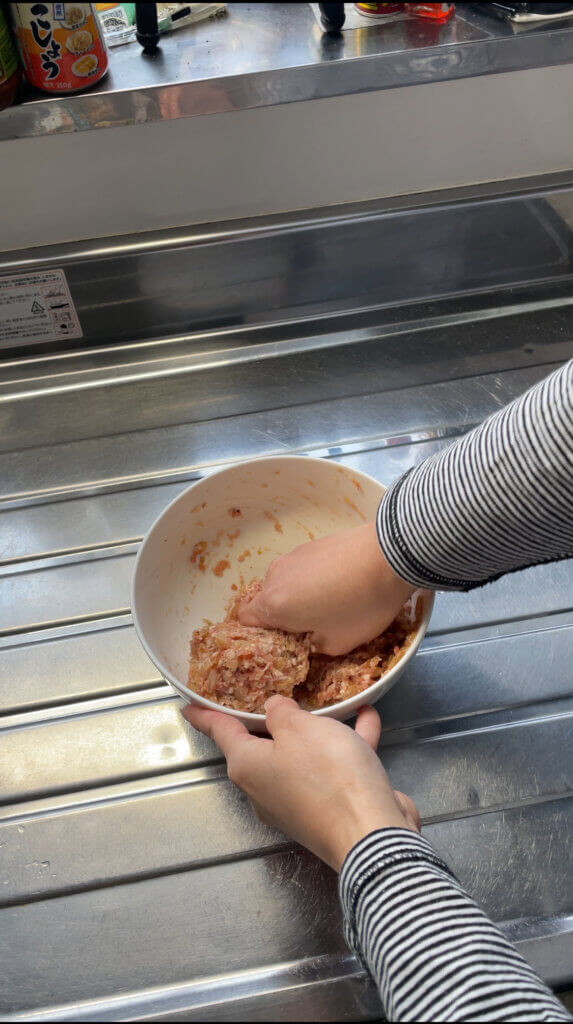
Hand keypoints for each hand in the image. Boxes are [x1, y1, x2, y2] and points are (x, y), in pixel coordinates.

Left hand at [182, 696, 419, 871]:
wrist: (372, 834)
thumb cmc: (327, 775)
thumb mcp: (299, 727)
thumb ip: (280, 711)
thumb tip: (273, 710)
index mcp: (247, 766)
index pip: (220, 731)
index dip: (204, 714)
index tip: (187, 706)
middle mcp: (264, 788)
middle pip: (260, 744)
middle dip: (267, 718)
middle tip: (268, 690)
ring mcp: (296, 801)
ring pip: (301, 754)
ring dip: (318, 729)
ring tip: (331, 703)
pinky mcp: (327, 807)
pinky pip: (333, 767)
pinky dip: (346, 743)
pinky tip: (366, 718)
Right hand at [238, 522, 414, 654]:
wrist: (391, 556)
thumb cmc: (360, 605)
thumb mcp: (338, 644)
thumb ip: (313, 647)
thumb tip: (309, 639)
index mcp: (273, 605)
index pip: (244, 621)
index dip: (260, 635)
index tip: (283, 643)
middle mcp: (275, 577)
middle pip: (266, 602)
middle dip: (284, 616)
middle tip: (312, 627)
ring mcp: (293, 556)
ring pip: (286, 584)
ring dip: (300, 596)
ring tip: (332, 603)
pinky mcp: (312, 544)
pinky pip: (302, 569)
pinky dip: (313, 580)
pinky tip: (341, 585)